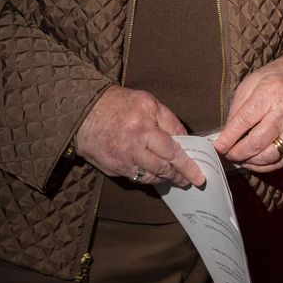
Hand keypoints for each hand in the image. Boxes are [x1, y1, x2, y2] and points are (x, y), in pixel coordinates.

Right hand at [75, 86, 205, 186]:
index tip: (198, 175)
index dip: (187, 164)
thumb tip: (185, 139)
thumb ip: (168, 120)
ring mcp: (123, 160)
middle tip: (190, 180)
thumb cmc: (120, 103)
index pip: (172, 150)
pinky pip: (137, 178)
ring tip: (175, 178)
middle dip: (180, 175)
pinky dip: (149, 178)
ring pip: (151, 177)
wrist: (84, 113)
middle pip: (163, 167)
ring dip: (166, 179)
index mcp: (144, 126)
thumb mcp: (148, 102)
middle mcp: (134, 146)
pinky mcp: (114, 169)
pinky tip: (156, 175)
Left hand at [212, 57, 282, 172]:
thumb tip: (226, 133)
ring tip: (240, 159)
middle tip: (227, 154)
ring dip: (251, 162)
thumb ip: (238, 107)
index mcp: (271, 92)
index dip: (229, 137)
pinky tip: (255, 162)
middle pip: (257, 141)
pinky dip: (266, 166)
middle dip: (238, 152)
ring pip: (270, 155)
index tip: (218, 146)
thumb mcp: (252, 82)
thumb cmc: (276, 79)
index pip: (245, 121)